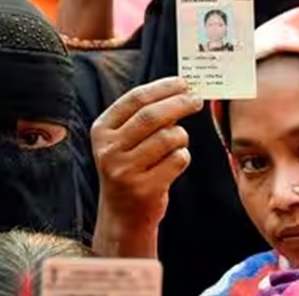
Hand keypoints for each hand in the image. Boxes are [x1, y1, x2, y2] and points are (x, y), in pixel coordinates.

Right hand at [92, 78, 201, 235]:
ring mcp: (125, 171)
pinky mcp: (144, 189)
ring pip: (169, 138)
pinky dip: (183, 156)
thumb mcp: (124, 141)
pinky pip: (178, 160)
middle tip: (196, 100)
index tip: (183, 83)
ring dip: (182, 136)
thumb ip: (143, 116)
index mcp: (102, 130)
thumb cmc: (130, 169)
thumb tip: (181, 90)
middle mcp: (109, 150)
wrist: (122, 216)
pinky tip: (174, 163)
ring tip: (178, 142)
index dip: (163, 87)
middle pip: (152, 116)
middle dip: (180, 103)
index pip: (135, 99)